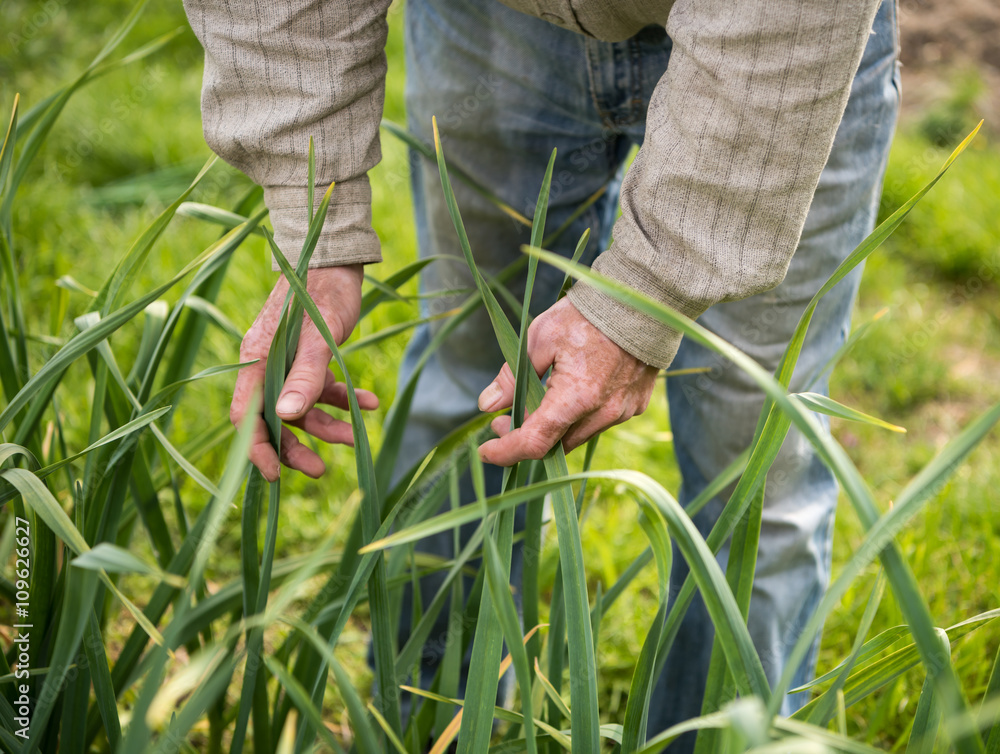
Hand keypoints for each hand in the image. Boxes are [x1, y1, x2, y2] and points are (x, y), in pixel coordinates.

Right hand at [231, 264, 378, 480]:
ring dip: (327, 425)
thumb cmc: (323, 292)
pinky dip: (344, 398)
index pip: (245, 417)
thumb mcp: (318, 336)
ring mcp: (289, 362)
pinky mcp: (311, 357)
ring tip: (356, 435)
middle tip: (320, 471)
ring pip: (302, 408)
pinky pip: (322, 388)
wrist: (337, 257)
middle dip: (295, 447)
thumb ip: (305, 375)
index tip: (275, 475)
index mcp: (256, 360)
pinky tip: (370, 402)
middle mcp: (267, 365)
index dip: (256, 449)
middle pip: (273, 420)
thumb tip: (286, 417)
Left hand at [476, 297, 658, 465]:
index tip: (486, 450)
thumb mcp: (540, 338)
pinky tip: (568, 393)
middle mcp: (603, 412)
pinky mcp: (636, 405)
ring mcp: (623, 412)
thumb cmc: (587, 314)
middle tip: (504, 420)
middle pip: (555, 446)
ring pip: (578, 436)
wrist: (643, 299)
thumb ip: (513, 376)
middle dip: (525, 438)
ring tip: (535, 402)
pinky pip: (599, 423)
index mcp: (577, 397)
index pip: (535, 443)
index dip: (506, 452)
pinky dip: (578, 417)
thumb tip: (487, 405)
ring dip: (553, 428)